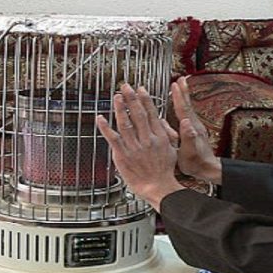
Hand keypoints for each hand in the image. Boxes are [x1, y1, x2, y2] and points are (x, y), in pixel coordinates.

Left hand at [96, 84, 184, 211]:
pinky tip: (100, 118)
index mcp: (159, 137)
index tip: (140, 89)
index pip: (151, 113)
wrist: (158, 187)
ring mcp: (134, 147)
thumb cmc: (164, 171)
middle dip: (132, 98)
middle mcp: (147, 139)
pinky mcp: (123, 155)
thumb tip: (160, 122)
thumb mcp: (171, 150)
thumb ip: (165, 135)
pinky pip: (113, 139)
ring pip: (125, 123)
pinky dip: (105, 127)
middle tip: (126, 86)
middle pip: (138, 114)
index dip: (145, 99)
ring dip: (120, 108)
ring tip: (116, 96)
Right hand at [167, 77, 221, 184]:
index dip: (179, 97)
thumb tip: (186, 123)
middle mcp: (194, 125)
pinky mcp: (195, 131)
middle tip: (180, 78)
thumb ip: (188, 138)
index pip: (183, 109)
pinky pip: (188, 114)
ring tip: (180, 86)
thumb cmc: (197, 163)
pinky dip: (184, 106)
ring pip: (188, 108)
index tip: (175, 84)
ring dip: (184, 96)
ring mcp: (195, 127)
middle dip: (183, 91)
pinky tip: (180, 106)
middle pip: (187, 105)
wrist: (208, 169)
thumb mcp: (189, 153)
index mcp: (191, 129)